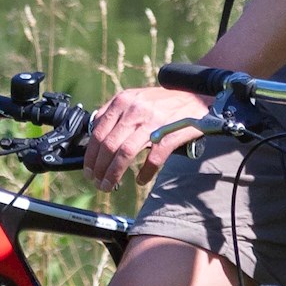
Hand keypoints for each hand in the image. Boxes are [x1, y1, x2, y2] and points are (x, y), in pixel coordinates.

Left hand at [84, 84, 212, 187]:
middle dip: (99, 168)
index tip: (89, 169)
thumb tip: (94, 133)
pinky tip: (140, 180)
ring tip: (110, 185)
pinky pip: (153, 159)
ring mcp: (153, 122)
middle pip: (109, 145)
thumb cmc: (163, 103)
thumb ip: (115, 114)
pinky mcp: (170, 134)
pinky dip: (145, 173)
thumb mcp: (135, 99)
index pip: (98, 132)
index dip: (91, 155)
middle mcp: (135, 110)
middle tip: (97, 182)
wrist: (196, 100)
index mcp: (123, 101)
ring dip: (114, 173)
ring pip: (125, 153)